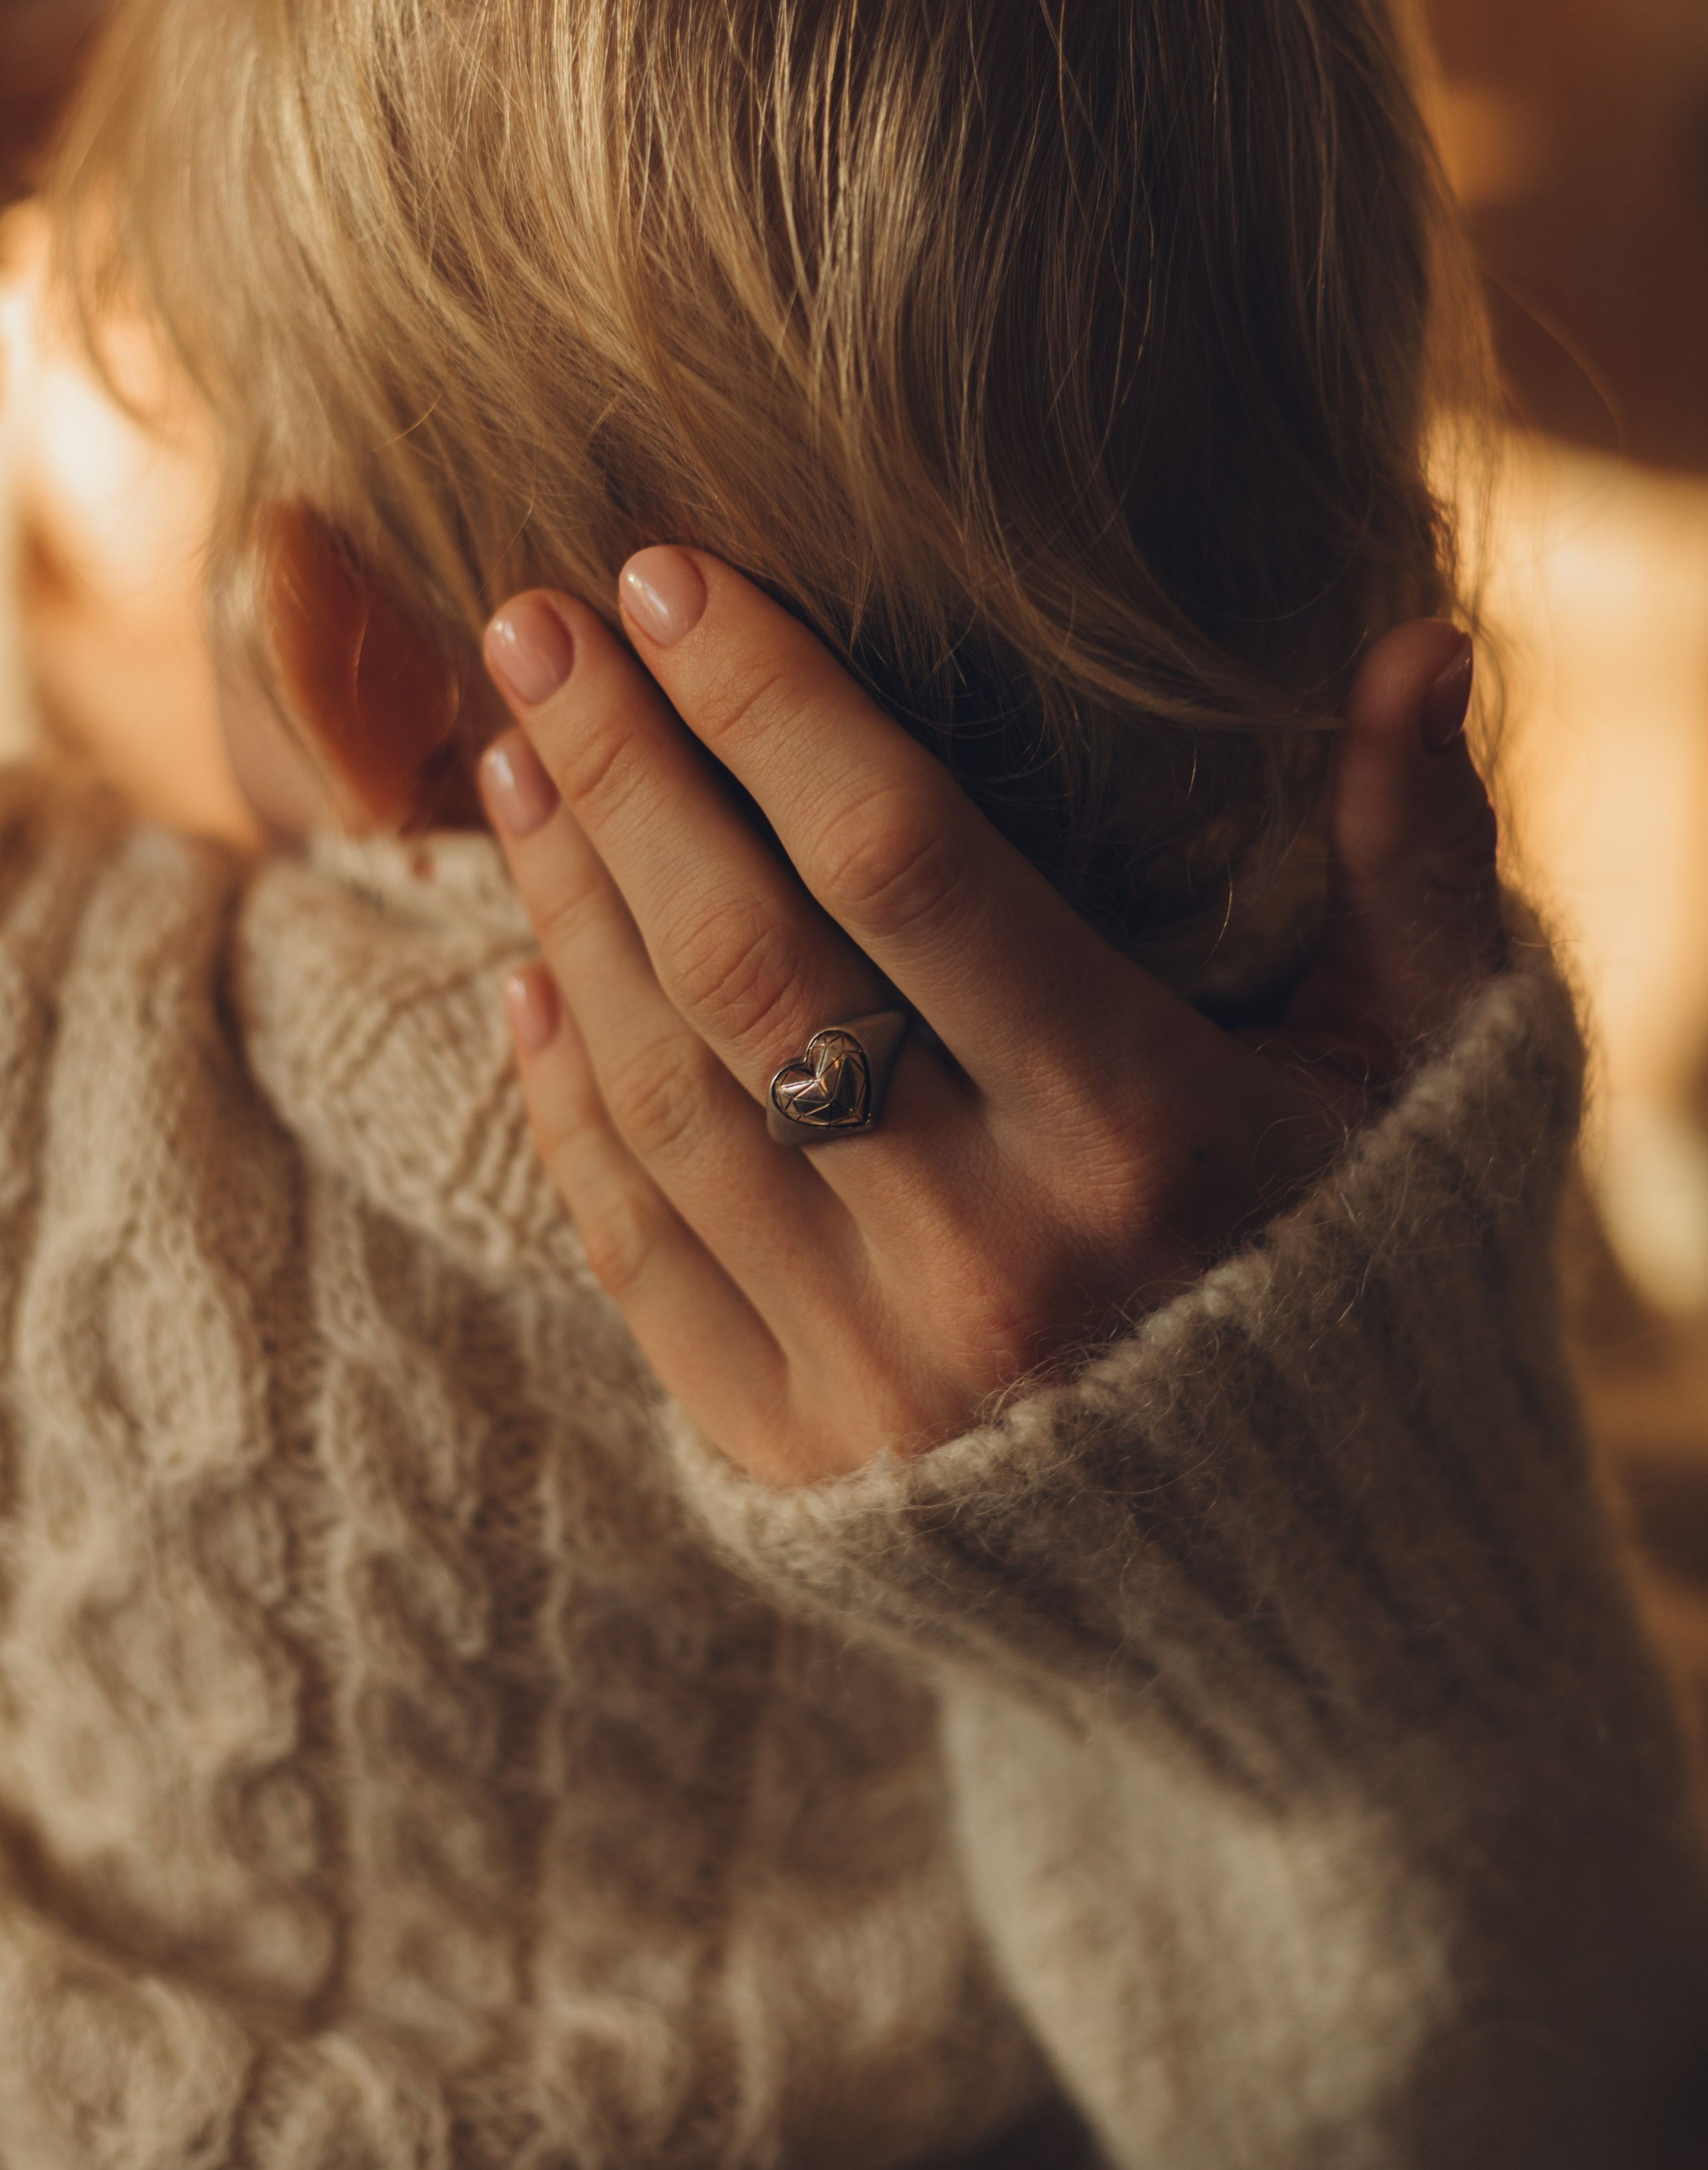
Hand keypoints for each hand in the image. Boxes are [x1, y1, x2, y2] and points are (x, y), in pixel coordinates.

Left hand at [479, 550, 1502, 1484]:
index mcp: (1148, 1133)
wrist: (1309, 1594)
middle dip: (621, 772)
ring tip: (511, 762)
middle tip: (532, 623)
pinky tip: (530, 975)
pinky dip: (566, 1104)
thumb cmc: (1366, 1278)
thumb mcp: (1423, 1069)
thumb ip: (1410, 856)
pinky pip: (635, 1256)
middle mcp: (993, 1257)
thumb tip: (1414, 636)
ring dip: (567, 910)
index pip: (905, 862)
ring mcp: (876, 1375)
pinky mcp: (796, 1462)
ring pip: (665, 1095)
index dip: (770, 702)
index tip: (667, 576)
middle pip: (744, 965)